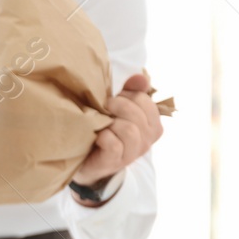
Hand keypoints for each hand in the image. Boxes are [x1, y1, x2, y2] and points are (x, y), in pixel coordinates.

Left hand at [73, 72, 163, 188]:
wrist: (86, 160)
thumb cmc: (105, 129)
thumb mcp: (118, 108)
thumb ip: (132, 90)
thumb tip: (142, 76)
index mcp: (152, 124)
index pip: (145, 100)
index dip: (127, 94)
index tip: (113, 97)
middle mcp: (148, 139)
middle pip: (137, 114)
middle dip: (117, 105)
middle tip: (104, 107)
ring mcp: (133, 153)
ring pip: (129, 130)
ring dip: (111, 122)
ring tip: (101, 122)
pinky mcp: (115, 161)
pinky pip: (114, 144)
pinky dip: (104, 137)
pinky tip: (97, 136)